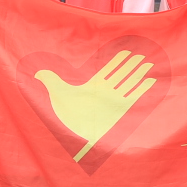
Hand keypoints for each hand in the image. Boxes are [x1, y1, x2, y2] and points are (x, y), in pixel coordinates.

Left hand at [32, 50, 157, 162]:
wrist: (75, 138)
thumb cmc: (66, 116)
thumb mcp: (57, 94)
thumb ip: (49, 80)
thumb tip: (34, 70)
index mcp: (93, 84)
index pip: (108, 67)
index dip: (117, 58)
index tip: (127, 48)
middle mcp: (106, 90)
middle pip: (122, 72)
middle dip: (132, 63)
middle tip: (143, 53)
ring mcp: (115, 100)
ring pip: (130, 82)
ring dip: (140, 73)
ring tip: (150, 62)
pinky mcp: (121, 111)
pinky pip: (135, 96)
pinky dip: (144, 88)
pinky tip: (152, 80)